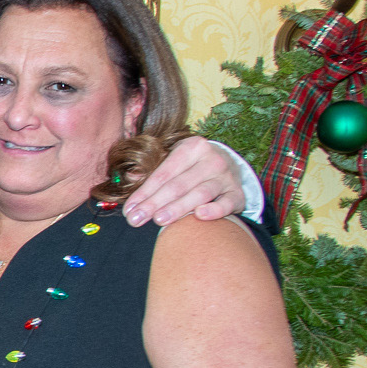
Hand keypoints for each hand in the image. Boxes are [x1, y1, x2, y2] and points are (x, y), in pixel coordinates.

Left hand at [120, 137, 248, 226]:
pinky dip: (215, 210)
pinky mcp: (237, 194)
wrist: (229, 167)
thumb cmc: (191, 168)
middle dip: (155, 203)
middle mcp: (211, 160)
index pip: (164, 173)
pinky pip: (226, 203)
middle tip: (136, 220)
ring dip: (178, 208)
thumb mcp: (173, 161)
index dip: (144, 192)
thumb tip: (130, 178)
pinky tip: (200, 215)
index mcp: (192, 147)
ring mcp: (226, 177)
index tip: (129, 209)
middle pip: (179, 185)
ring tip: (159, 220)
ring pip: (200, 194)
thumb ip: (151, 171)